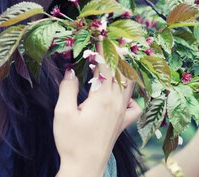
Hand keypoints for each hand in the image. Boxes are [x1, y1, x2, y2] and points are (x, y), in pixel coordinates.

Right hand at [53, 44, 141, 175]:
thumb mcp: (63, 113)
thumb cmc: (72, 142)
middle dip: (116, 54)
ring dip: (124, 70)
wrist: (84, 167)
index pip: (106, 65)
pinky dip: (132, 95)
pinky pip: (135, 105)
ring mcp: (122, 113)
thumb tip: (71, 70)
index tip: (99, 35)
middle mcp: (117, 102)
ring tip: (118, 60)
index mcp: (103, 97)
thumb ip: (67, 88)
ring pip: (130, 84)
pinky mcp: (123, 123)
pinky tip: (123, 93)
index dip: (102, 49)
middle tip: (110, 42)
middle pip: (122, 71)